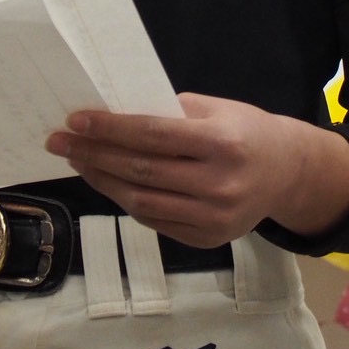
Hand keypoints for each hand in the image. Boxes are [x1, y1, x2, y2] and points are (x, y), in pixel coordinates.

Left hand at [45, 92, 348, 247]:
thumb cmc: (246, 130)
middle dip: (94, 154)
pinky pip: (154, 220)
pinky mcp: (207, 240)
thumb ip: (170, 113)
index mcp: (222, 143)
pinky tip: (107, 182)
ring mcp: (213, 217)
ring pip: (141, 201)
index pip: (154, 135)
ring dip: (101, 180)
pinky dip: (125, 200)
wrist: (289, 174)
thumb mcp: (216, 109)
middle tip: (59, 141)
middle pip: (141, 170)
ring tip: (77, 161)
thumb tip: (113, 113)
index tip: (75, 120)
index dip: (111, 129)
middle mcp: (218, 184)